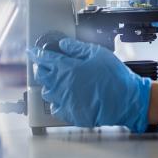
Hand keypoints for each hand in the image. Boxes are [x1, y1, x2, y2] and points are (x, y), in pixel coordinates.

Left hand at [27, 37, 150, 131]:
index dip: (36, 53)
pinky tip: (66, 97)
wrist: (126, 100)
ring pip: (46, 92)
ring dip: (49, 85)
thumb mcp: (98, 54)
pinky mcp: (70, 113)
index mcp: (66, 68)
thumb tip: (63, 44)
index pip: (44, 58)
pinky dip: (58, 101)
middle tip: (47, 65)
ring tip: (59, 82)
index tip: (32, 51)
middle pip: (41, 75)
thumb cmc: (114, 76)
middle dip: (41, 68)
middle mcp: (61, 85)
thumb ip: (77, 48)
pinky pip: (56, 107)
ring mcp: (64, 101)